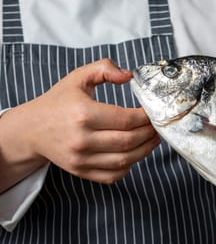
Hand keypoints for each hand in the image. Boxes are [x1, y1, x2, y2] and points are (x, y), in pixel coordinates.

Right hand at [8, 59, 159, 185]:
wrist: (31, 129)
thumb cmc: (58, 102)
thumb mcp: (78, 78)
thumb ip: (104, 68)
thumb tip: (129, 76)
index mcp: (83, 113)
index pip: (126, 119)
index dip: (146, 117)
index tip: (153, 112)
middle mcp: (81, 139)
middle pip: (129, 141)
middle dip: (149, 134)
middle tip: (157, 126)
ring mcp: (80, 158)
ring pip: (125, 160)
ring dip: (145, 151)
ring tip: (153, 139)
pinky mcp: (81, 171)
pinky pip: (113, 175)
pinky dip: (129, 167)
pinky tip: (135, 154)